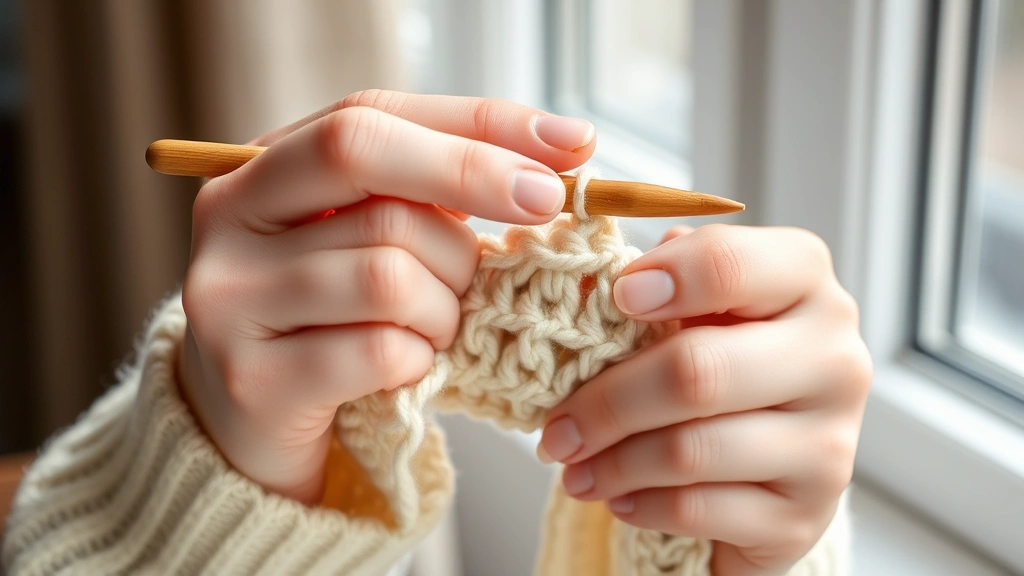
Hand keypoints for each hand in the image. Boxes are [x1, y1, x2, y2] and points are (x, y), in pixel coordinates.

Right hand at [178, 90, 596, 502]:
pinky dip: (422, 358)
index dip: (477, 125)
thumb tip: (565, 150)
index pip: (369, 112)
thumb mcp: (374, 234)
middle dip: (469, 194)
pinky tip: (414, 366)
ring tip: (440, 324)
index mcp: (260, 167)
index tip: (571, 148)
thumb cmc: (337, 316)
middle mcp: (229, 217)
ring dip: (446, 303)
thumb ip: (440, 187)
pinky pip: (380, 351)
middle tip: (513, 242)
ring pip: (386, 270)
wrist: (258, 422)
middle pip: (363, 162)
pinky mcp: (254, 380)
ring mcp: (230, 299)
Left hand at [537, 224, 871, 574]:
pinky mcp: (805, 515)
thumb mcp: (693, 311)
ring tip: (572, 466)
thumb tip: (595, 276)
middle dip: (608, 403)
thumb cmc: (720, 365)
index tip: (615, 297)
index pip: (730, 264)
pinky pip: (699, 509)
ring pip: (690, 450)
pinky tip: (620, 498)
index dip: (665, 277)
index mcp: (803, 283)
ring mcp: (829, 442)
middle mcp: (833, 358)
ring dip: (612, 463)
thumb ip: (655, 282)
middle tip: (556, 427)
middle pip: (698, 371)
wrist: (772, 467)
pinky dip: (641, 505)